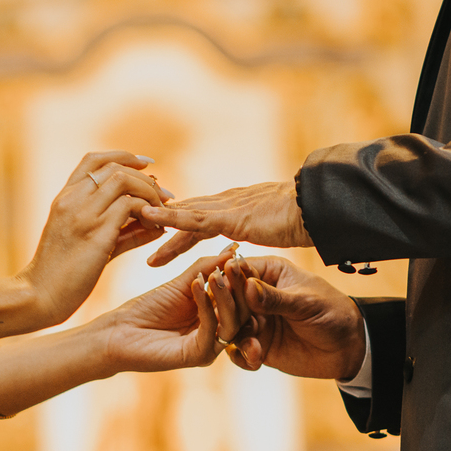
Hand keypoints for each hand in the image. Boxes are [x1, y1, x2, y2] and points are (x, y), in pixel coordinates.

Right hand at [23, 151, 170, 326]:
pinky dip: (148, 212)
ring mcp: (83, 214)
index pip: (94, 159)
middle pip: (115, 167)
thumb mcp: (89, 244)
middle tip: (166, 195)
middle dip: (146, 178)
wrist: (39, 296)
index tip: (147, 165)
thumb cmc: (63, 274)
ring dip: (149, 192)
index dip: (124, 156)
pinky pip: (129, 207)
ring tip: (160, 212)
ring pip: (124, 180)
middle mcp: (72, 199)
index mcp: (65, 197)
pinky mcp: (95, 233)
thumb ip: (122, 231)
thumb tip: (157, 226)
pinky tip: (156, 228)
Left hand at [101, 248, 238, 372]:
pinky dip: (206, 305)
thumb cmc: (148, 308)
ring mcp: (211, 347)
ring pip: (232, 322)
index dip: (242, 277)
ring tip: (217, 274)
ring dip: (226, 295)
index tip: (240, 255)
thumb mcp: (181, 284)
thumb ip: (207, 268)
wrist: (119, 332)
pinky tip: (196, 284)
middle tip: (236, 263)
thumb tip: (233, 250)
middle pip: (243, 311)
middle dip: (239, 286)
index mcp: (218, 317)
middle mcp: (219, 333)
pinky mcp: (198, 356)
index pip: (241, 297)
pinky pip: (210, 330)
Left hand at [140, 180, 312, 266]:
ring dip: (156, 217)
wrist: (320, 211)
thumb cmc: (305, 221)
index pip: (198, 216)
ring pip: (183, 213)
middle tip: (132, 225)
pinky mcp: (231, 216)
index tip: (152, 228)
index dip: (175, 222)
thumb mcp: (275, 230)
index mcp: (235, 209)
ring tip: (131, 221)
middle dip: (159, 220)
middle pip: (185, 213)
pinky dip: (170, 216)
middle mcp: (226, 204)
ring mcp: (227, 208)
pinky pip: (193, 217)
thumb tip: (255, 246)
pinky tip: (150, 216)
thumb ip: (260, 234)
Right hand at [211, 255, 364, 380]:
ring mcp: (256, 321)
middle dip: (228, 313)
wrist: (349, 347)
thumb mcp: (305, 303)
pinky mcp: (258, 344)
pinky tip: (256, 359)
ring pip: (229, 327)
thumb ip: (275, 298)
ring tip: (255, 348)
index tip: (218, 288)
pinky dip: (243, 357)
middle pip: (228, 300)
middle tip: (233, 325)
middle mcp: (256, 295)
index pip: (238, 271)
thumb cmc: (332, 312)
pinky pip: (239, 351)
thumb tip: (247, 287)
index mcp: (268, 273)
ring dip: (237, 338)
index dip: (226, 279)